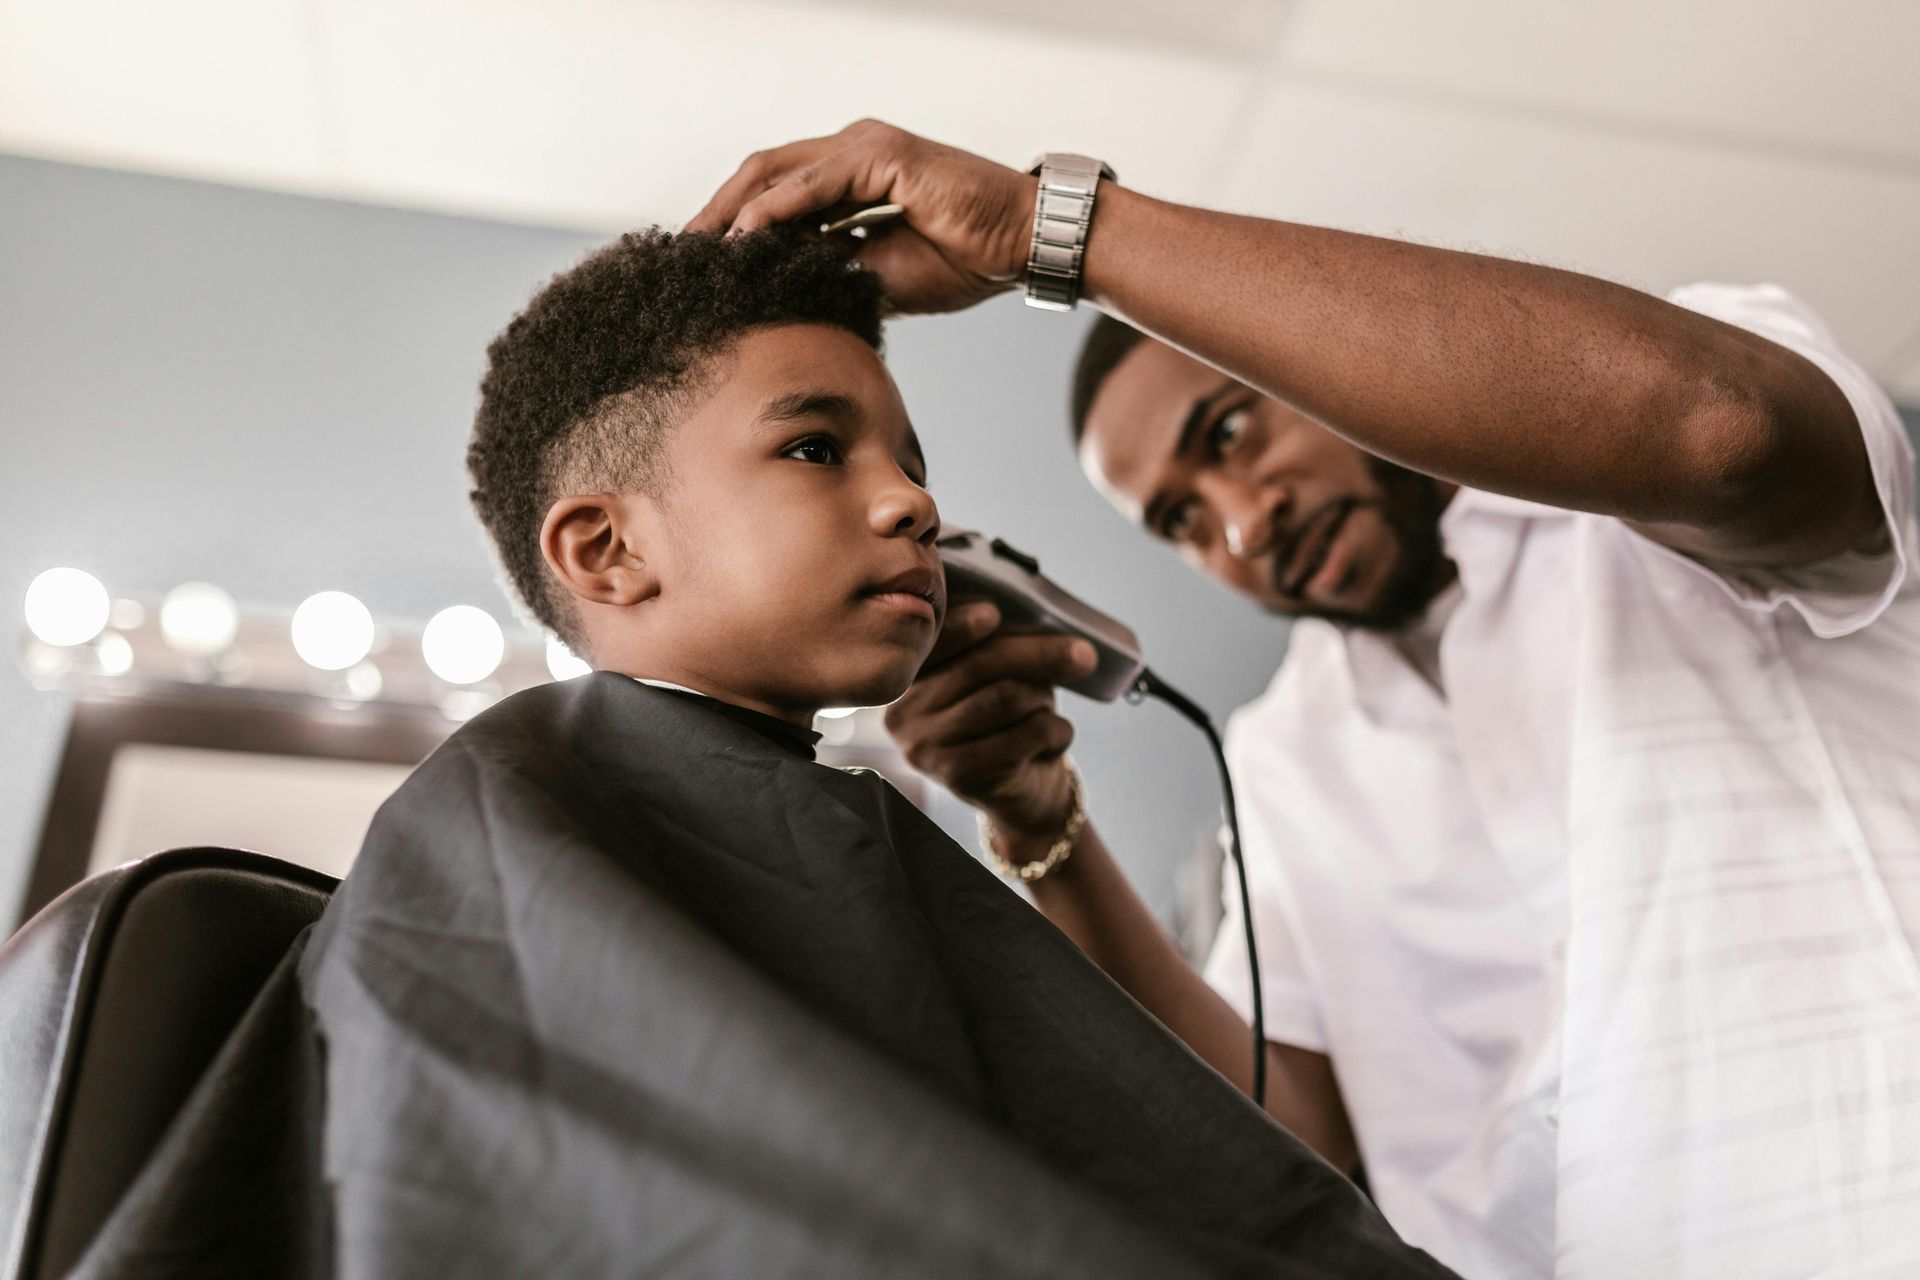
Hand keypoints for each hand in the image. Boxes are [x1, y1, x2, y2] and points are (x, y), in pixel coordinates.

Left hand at [686, 119, 1036, 315]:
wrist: (1023, 245)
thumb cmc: (966, 258)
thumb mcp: (881, 274)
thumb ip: (834, 271)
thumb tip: (785, 293)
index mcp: (851, 177)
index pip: (775, 194)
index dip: (732, 226)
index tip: (701, 264)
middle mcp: (851, 153)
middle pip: (762, 174)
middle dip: (716, 213)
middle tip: (681, 255)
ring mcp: (866, 148)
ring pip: (778, 172)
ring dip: (732, 210)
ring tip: (698, 249)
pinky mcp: (884, 156)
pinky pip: (815, 181)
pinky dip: (775, 209)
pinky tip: (745, 236)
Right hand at [883, 600, 1098, 839]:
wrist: (1020, 791)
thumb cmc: (1009, 718)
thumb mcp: (1000, 675)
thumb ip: (1002, 646)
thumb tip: (1046, 630)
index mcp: (906, 678)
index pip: (931, 643)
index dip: (961, 626)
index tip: (993, 614)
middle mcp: (904, 713)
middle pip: (978, 667)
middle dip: (1038, 654)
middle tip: (1084, 654)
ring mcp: (927, 747)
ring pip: (1005, 698)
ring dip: (1044, 698)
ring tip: (1047, 707)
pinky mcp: (960, 776)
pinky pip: (1025, 734)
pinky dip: (1056, 730)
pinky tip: (1053, 738)